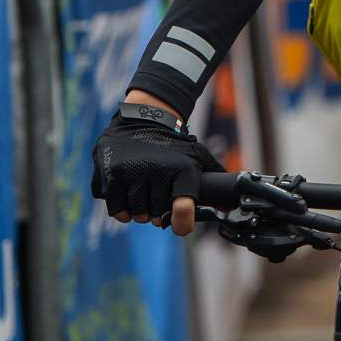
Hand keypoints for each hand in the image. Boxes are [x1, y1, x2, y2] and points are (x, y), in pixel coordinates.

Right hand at [91, 90, 221, 236]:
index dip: (182, 221)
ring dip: (138, 210)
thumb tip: (229, 207)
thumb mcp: (197, 155)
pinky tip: (126, 193)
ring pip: (135, 215)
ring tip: (142, 190)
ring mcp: (133, 173)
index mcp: (183, 169)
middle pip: (156, 216)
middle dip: (156, 212)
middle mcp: (158, 171)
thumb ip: (213, 179)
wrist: (142, 117)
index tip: (179, 222)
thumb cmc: (173, 144)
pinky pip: (116, 210)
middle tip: (156, 195)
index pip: (183, 208)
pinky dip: (121, 208)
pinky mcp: (111, 175)